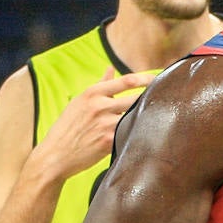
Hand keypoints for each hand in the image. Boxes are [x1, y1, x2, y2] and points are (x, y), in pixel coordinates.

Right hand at [36, 67, 152, 180]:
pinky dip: (140, 131)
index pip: (127, 81)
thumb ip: (100, 85)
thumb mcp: (80, 101)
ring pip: (136, 116)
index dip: (146, 79)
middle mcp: (100, 106)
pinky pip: (131, 132)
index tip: (158, 78)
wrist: (56, 154)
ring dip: (149, 116)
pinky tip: (149, 132)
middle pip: (136, 98)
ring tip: (161, 115)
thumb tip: (111, 68)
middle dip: (152, 98)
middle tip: (166, 97)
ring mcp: (105, 124)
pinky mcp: (109, 141)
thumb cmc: (68, 126)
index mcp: (92, 93)